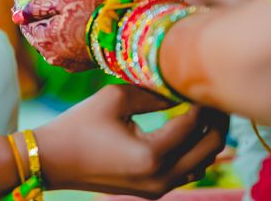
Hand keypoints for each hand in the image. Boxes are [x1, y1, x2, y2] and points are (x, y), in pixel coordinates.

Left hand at [13, 0, 113, 71]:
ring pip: (50, 45)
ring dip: (51, 31)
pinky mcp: (81, 66)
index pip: (25, 25)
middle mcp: (53, 56)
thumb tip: (16, 14)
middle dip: (37, 21)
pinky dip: (64, 39)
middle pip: (37, 36)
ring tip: (60, 14)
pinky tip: (73, 28)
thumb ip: (37, 6)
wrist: (128, 31)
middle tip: (43, 3)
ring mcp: (67, 63)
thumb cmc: (95, 9)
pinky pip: (64, 51)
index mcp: (45, 39)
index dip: (24, 10)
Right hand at [37, 85, 228, 197]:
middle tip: (213, 96)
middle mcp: (161, 177)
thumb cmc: (79, 124)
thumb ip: (152, 93)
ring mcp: (159, 188)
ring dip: (208, 138)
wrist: (54, 160)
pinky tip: (186, 131)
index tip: (204, 81)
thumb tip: (180, 87)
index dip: (204, 101)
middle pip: (210, 148)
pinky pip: (188, 172)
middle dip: (216, 120)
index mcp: (152, 153)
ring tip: (202, 111)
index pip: (195, 124)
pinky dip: (194, 152)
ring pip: (203, 163)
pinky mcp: (153, 191)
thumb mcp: (114, 98)